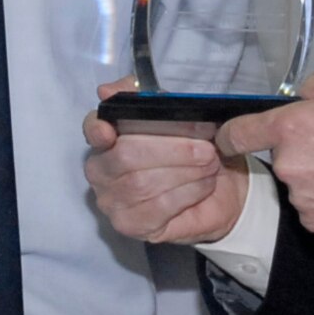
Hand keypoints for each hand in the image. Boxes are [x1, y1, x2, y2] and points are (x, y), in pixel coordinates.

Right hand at [84, 79, 249, 243]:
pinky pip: (157, 207)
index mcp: (107, 137)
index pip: (92, 129)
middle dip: (171, 150)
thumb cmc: (193, 148)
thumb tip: (108, 89)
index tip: (109, 130)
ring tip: (210, 164)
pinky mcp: (131, 225)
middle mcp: (101, 169)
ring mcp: (112, 200)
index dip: (97, 129)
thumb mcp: (178, 112)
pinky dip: (187, 193)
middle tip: (206, 148)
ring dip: (185, 171)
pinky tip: (204, 184)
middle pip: (125, 156)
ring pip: (142, 184)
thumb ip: (144, 95)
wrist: (222, 188)